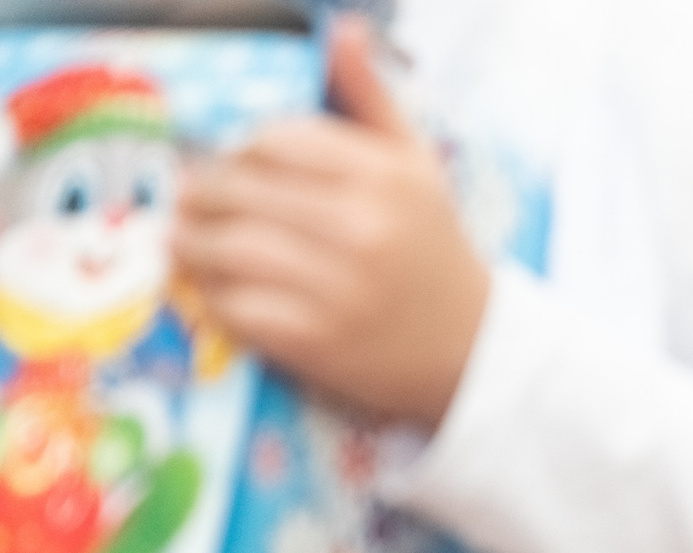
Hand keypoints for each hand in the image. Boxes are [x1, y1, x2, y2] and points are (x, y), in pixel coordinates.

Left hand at [173, 17, 489, 427]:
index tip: (231, 163)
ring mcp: (337, 288)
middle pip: (237, 190)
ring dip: (194, 243)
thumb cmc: (435, 251)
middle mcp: (361, 229)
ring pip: (226, 248)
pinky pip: (236, 306)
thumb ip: (372, 97)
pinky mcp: (317, 340)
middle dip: (201, 193)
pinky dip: (215, 296)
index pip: (272, 140)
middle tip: (193, 199)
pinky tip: (221, 289)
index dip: (239, 150)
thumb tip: (342, 30)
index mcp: (383, 177)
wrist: (474, 352)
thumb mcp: (417, 166)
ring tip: (191, 239)